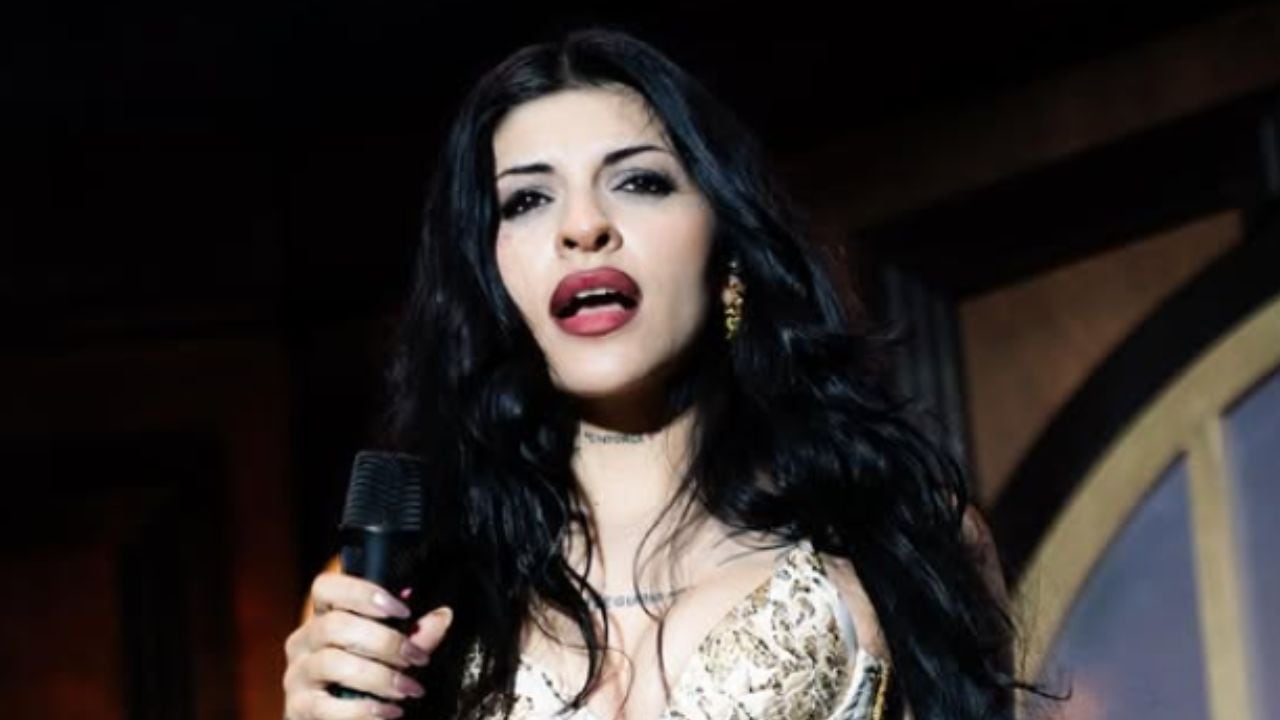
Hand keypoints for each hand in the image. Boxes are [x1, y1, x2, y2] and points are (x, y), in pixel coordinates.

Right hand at [283, 573, 453, 718]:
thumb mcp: (393, 655)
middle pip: (335, 625)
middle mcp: (304, 641)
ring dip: (379, 677)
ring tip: (408, 689)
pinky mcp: (299, 708)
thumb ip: (416, 636)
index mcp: (324, 617)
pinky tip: (389, 712)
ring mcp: (297, 675)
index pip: (326, 587)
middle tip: (417, 658)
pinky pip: (327, 706)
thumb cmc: (364, 681)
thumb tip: (442, 615)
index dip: (364, 592)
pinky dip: (364, 709)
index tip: (404, 610)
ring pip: (332, 662)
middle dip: (385, 641)